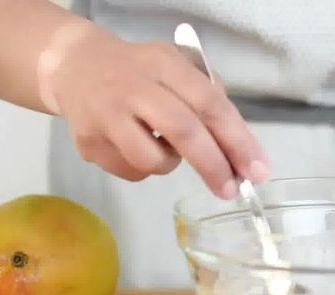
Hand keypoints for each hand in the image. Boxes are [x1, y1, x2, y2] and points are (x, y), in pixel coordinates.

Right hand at [45, 26, 267, 198]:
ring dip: (170, 164)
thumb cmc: (143, 72)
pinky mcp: (88, 143)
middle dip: (213, 166)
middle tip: (231, 190)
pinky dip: (143, 168)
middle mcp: (133, 86)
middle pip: (183, 131)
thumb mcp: (179, 68)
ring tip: (163, 146)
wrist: (76, 68)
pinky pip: (131, 171)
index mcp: (165, 64)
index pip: (210, 103)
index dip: (237, 140)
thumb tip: (240, 151)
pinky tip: (134, 145)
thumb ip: (210, 98)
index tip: (257, 170)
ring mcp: (106, 115)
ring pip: (152, 161)